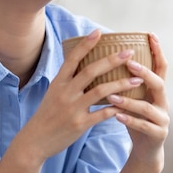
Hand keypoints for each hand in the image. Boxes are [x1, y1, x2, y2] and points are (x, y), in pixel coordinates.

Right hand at [17, 29, 144, 161]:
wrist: (35, 141)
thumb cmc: (47, 114)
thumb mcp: (54, 92)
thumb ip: (68, 79)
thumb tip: (82, 62)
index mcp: (58, 82)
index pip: (73, 58)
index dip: (86, 44)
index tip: (99, 32)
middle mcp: (65, 93)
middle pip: (91, 71)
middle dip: (111, 60)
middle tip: (129, 52)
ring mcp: (72, 108)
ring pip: (100, 91)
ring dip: (120, 84)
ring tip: (137, 80)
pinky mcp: (79, 124)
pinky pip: (102, 114)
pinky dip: (115, 108)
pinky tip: (128, 104)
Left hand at [107, 33, 168, 168]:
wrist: (145, 149)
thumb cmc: (135, 118)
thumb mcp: (133, 97)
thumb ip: (126, 81)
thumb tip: (106, 57)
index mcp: (157, 90)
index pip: (161, 66)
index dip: (158, 51)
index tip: (151, 35)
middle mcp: (163, 101)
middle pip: (159, 83)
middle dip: (145, 72)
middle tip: (129, 63)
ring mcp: (163, 119)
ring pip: (148, 107)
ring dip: (130, 100)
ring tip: (112, 95)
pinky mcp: (158, 134)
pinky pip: (143, 126)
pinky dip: (129, 120)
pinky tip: (116, 116)